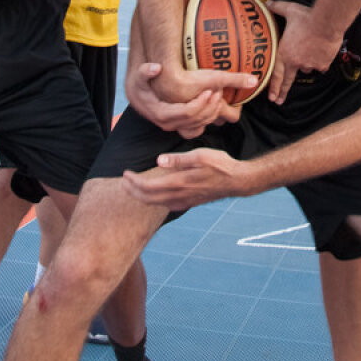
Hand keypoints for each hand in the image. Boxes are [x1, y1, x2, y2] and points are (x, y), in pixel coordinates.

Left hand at [121, 148, 254, 209]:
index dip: (133, 182)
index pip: (148, 187)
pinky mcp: (189, 203)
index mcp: (179, 182)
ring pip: (156, 204)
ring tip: (133, 188)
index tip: (125, 174)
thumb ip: (178, 159)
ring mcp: (184, 201)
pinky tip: (154, 195)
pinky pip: (166, 205)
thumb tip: (159, 161)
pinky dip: (155, 201)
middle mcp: (179, 195)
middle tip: (123, 182)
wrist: (237, 181)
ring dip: (142, 197)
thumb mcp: (200, 156)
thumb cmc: (220, 165)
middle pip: (148, 199)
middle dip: (132, 192)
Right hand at [125, 62, 252, 137]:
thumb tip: (155, 68)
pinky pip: (198, 127)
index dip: (200, 103)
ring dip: (212, 112)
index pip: (186, 113)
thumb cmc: (141, 85)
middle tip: (219, 92)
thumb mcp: (139, 76)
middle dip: (209, 107)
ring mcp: (175, 126)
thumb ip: (145, 72)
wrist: (137, 95)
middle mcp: (168, 124)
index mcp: (161, 114)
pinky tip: (214, 105)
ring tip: (219, 96)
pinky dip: (208, 118)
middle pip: (195, 121)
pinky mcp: (179, 126)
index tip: (210, 91)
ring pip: (199, 126)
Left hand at [266, 0, 340, 104]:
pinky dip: (321, 62)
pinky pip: (321, 66)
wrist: (327, 22)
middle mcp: (296, 62)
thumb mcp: (289, 10)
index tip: (271, 98)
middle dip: (282, 92)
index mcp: (284, 52)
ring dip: (306, 64)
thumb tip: (267, 2)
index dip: (273, 87)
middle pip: (288, 80)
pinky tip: (322, 54)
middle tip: (279, 101)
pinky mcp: (323, 64)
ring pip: (306, 68)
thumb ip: (277, 8)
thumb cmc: (307, 17)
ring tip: (309, 53)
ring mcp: (310, 64)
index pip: (276, 74)